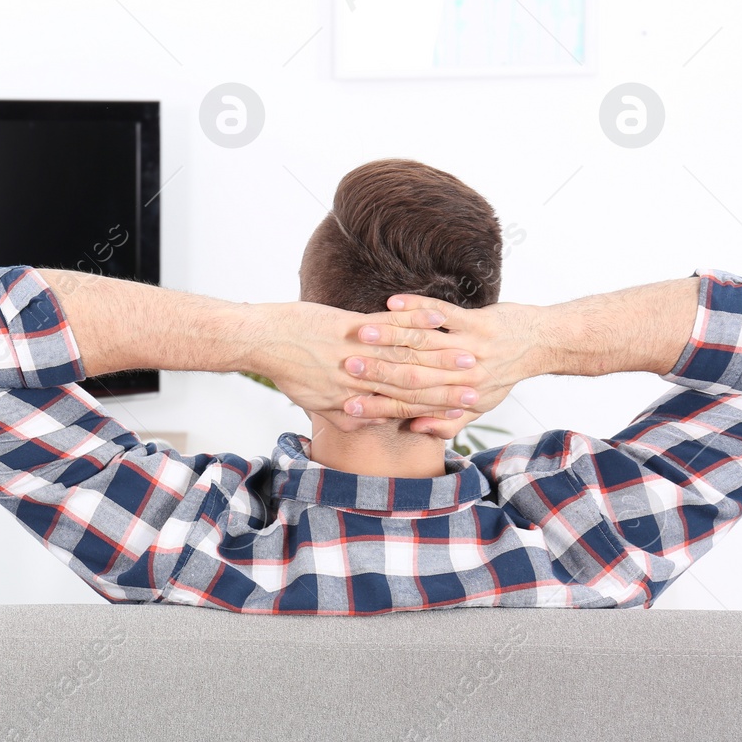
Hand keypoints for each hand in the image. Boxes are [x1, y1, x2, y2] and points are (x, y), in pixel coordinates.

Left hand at [252, 300, 482, 429]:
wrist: (261, 341)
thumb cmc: (287, 370)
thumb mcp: (316, 403)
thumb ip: (345, 415)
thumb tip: (368, 422)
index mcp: (352, 401)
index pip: (402, 409)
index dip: (435, 410)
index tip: (463, 408)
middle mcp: (357, 382)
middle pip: (411, 386)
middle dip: (448, 386)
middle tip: (480, 384)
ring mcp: (354, 354)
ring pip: (404, 357)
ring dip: (440, 355)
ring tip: (470, 353)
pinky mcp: (347, 327)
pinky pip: (386, 326)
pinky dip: (412, 322)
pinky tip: (434, 319)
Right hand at [344, 295, 545, 437]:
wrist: (541, 343)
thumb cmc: (504, 374)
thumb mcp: (478, 404)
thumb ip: (447, 422)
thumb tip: (414, 428)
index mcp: (460, 399)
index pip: (412, 406)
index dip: (378, 408)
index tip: (347, 406)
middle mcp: (466, 377)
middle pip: (412, 375)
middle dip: (376, 371)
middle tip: (346, 367)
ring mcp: (473, 348)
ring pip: (423, 344)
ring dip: (390, 337)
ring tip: (361, 335)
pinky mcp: (478, 322)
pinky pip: (441, 314)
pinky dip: (416, 308)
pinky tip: (392, 303)